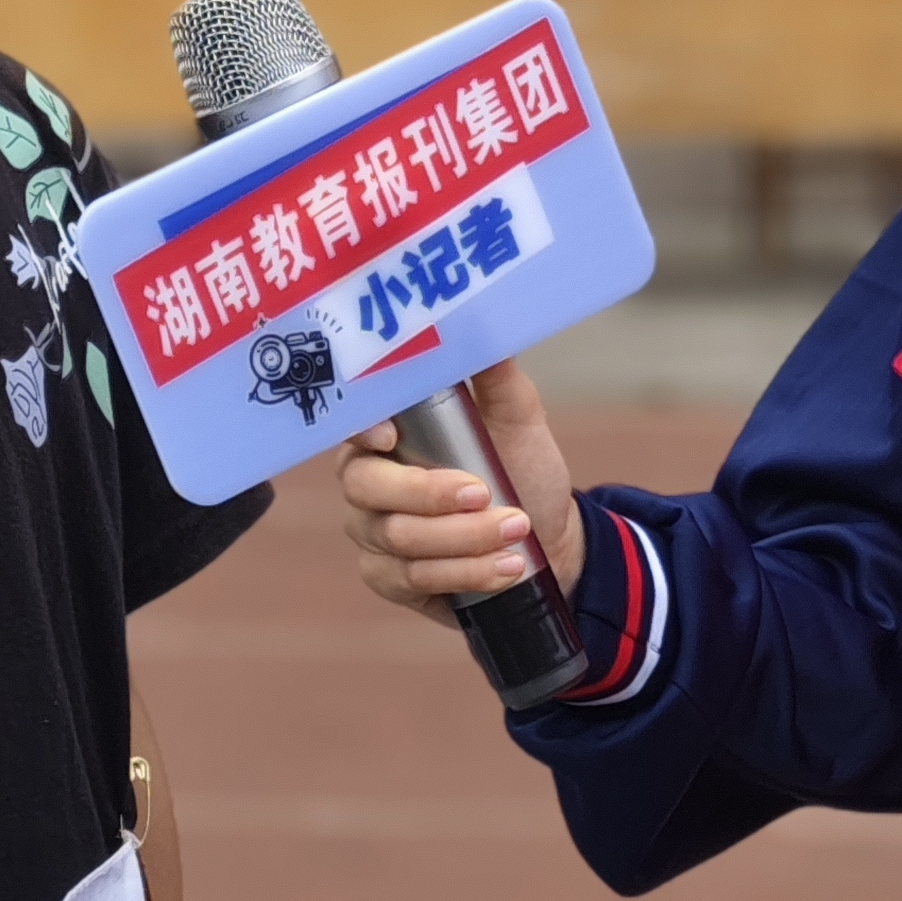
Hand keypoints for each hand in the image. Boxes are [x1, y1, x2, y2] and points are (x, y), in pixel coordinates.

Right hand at [335, 360, 580, 630]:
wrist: (547, 542)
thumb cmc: (523, 470)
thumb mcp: (518, 418)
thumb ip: (496, 374)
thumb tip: (482, 322)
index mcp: (389, 430)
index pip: (354, 422)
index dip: (363, 430)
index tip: (392, 437)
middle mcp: (368, 480)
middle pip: (366, 487)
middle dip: (431, 495)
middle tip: (487, 493)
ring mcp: (373, 532)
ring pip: (397, 538)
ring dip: (464, 538)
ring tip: (517, 531)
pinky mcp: (389, 578)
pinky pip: (411, 579)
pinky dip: (465, 573)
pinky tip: (505, 568)